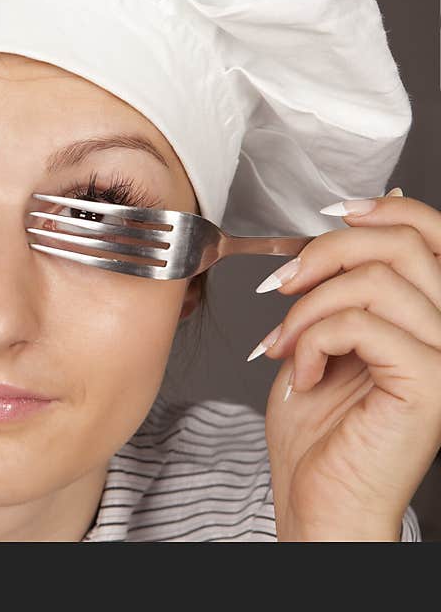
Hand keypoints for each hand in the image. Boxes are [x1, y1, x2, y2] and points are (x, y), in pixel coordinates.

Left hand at [253, 188, 440, 540]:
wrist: (319, 499)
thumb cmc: (320, 429)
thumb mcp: (328, 338)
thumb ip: (348, 286)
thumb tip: (355, 222)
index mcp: (435, 316)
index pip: (433, 234)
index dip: (385, 209)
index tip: (331, 216)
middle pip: (402, 244)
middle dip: (324, 255)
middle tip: (282, 288)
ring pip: (374, 281)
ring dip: (307, 310)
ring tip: (285, 346)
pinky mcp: (431, 383)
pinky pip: (359, 324)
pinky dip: (312, 341)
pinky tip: (302, 372)